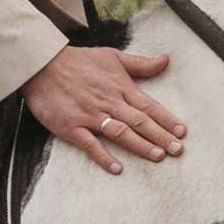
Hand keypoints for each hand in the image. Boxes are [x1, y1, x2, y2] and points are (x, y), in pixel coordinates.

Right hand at [23, 43, 185, 171]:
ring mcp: (90, 116)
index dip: (166, 119)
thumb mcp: (112, 56)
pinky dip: (103, 157)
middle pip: (139, 121)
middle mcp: (108, 102)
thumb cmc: (78, 61)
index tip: (182, 132)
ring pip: (120, 133)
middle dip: (160, 136)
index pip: (148, 105)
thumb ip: (140, 63)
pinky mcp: (72, 127)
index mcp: (120, 86)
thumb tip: (165, 59)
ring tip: (158, 156)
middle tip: (178, 150)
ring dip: (140, 145)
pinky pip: (90, 145)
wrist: (42, 65)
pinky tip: (117, 168)